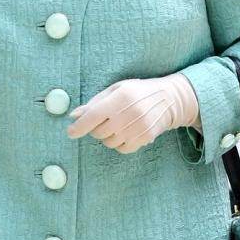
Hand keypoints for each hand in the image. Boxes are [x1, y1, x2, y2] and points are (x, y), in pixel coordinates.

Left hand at [67, 73, 199, 154]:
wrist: (168, 99)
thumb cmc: (137, 92)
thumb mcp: (116, 90)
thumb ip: (94, 103)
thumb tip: (74, 116)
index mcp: (120, 98)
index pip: (93, 116)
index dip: (79, 126)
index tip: (70, 132)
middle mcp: (130, 114)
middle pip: (99, 132)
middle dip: (96, 128)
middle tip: (104, 120)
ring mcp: (138, 128)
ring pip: (109, 142)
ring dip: (108, 136)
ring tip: (118, 124)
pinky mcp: (145, 139)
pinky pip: (122, 149)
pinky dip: (119, 143)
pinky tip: (125, 132)